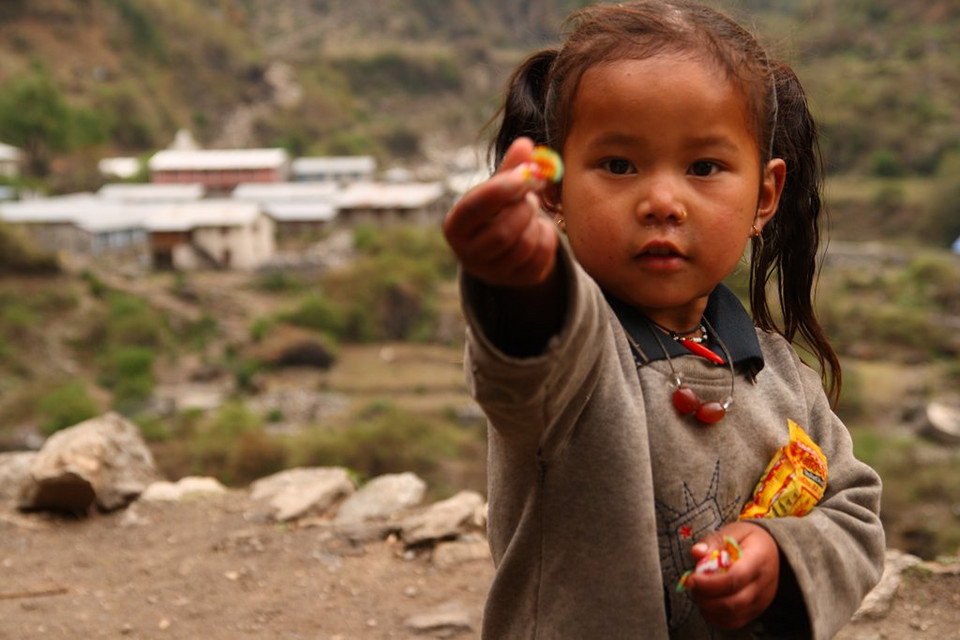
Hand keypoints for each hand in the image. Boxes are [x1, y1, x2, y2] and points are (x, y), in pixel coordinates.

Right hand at [442, 137, 558, 287]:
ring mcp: (492, 272)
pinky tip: (539, 229)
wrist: (505, 249)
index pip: (474, 208)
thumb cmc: (497, 211)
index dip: (500, 190)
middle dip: (523, 210)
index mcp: (455, 226)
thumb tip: (525, 143)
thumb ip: (510, 169)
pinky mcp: (517, 280)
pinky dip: (547, 237)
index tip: (524, 175)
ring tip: (532, 210)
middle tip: (531, 195)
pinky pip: (540, 257)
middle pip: (502, 232)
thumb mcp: (499, 190)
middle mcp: (467, 254)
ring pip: (523, 246)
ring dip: (536, 222)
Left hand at [683, 522, 779, 629]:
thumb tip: (696, 552)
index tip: (692, 578)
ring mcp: (762, 600)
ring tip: (698, 593)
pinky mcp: (757, 610)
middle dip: (706, 598)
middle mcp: (764, 583)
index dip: (709, 583)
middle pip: (733, 602)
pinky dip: (716, 617)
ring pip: (733, 616)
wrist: (772, 550)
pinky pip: (735, 622)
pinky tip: (706, 604)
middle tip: (691, 585)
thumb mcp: (733, 531)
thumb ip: (713, 542)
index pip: (735, 578)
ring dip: (709, 608)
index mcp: (759, 559)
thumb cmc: (748, 539)